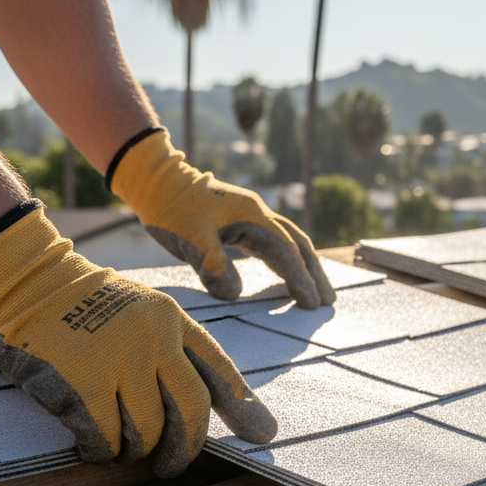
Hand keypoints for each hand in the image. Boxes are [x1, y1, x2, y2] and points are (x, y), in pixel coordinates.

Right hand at [0, 202, 275, 477]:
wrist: (30, 282)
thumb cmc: (90, 308)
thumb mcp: (145, 314)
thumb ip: (176, 354)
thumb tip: (211, 407)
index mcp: (174, 320)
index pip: (218, 368)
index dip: (243, 405)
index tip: (263, 434)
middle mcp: (154, 338)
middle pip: (191, 406)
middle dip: (188, 446)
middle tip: (172, 467)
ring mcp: (119, 357)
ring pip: (149, 428)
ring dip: (137, 449)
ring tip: (122, 448)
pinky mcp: (83, 379)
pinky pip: (107, 436)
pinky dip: (103, 450)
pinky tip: (95, 448)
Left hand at [108, 129, 336, 306]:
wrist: (157, 182)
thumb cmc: (172, 210)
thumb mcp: (189, 239)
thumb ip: (213, 266)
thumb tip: (235, 295)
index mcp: (252, 217)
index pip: (285, 252)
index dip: (299, 279)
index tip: (311, 303)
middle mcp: (259, 214)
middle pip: (298, 244)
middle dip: (314, 273)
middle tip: (328, 301)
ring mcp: (253, 216)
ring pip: (290, 242)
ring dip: (306, 266)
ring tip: (319, 291)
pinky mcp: (243, 222)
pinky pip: (275, 242)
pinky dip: (288, 259)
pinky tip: (289, 273)